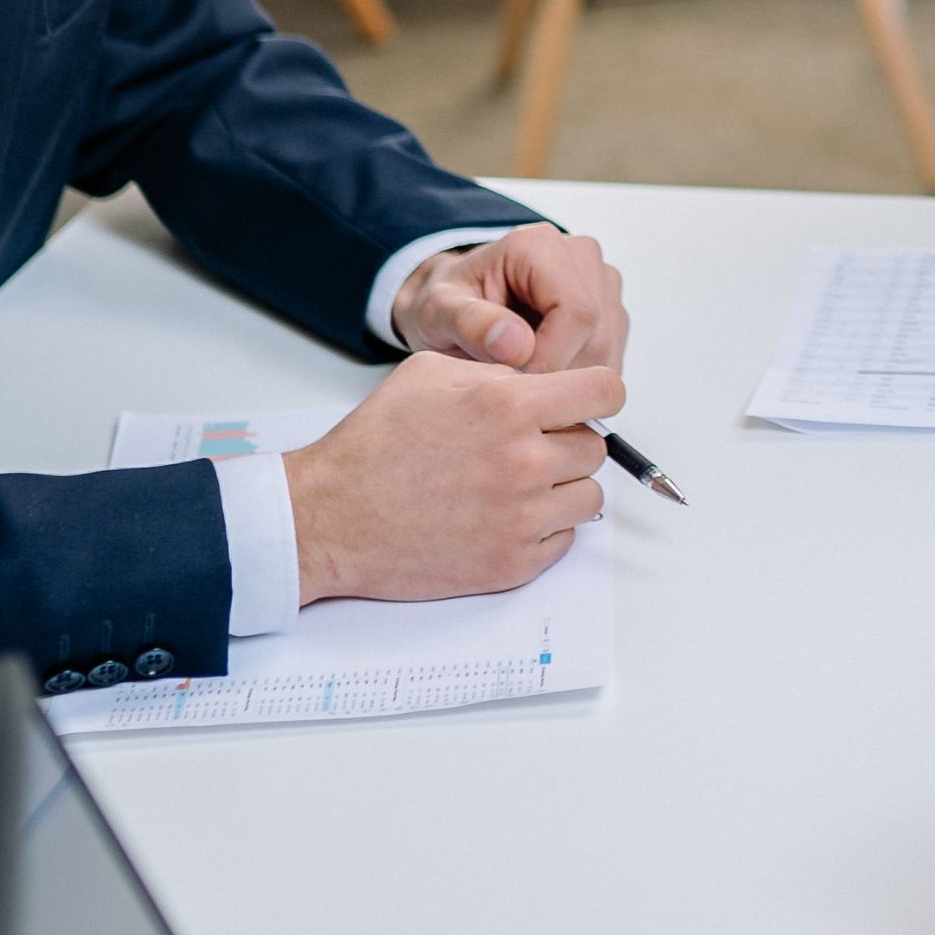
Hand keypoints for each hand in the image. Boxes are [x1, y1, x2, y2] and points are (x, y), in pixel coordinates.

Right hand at [285, 352, 624, 602]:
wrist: (328, 518)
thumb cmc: (372, 445)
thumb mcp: (430, 373)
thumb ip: (497, 371)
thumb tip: (543, 381)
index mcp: (508, 406)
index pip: (606, 392)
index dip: (597, 395)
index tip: (584, 403)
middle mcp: (524, 462)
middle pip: (596, 448)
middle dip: (568, 442)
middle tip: (528, 447)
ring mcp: (521, 518)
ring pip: (588, 497)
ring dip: (562, 488)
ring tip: (515, 485)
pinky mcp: (512, 563)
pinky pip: (565, 540)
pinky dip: (544, 529)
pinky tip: (503, 516)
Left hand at [393, 225, 628, 374]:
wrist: (459, 301)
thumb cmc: (450, 304)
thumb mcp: (437, 312)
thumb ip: (470, 324)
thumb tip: (517, 346)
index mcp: (539, 247)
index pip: (576, 311)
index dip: (552, 357)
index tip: (515, 381)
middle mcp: (580, 256)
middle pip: (597, 333)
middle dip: (558, 374)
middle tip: (514, 386)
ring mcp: (601, 282)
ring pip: (608, 349)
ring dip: (569, 380)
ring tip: (522, 378)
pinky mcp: (610, 309)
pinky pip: (610, 356)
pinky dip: (578, 379)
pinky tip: (541, 374)